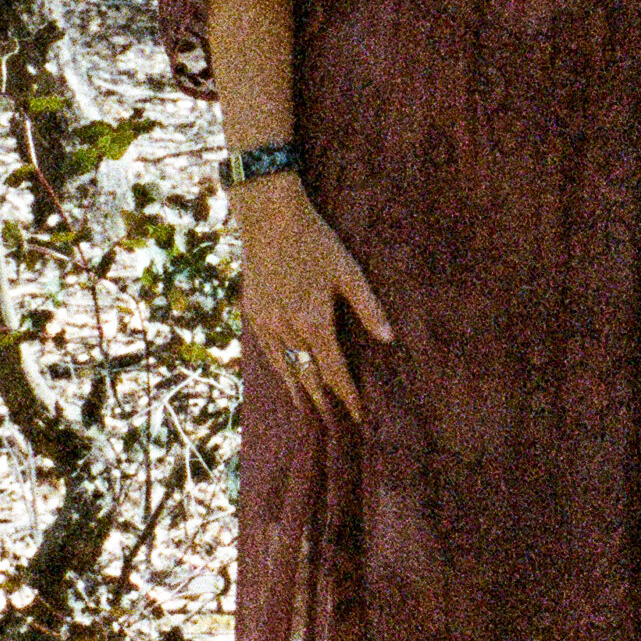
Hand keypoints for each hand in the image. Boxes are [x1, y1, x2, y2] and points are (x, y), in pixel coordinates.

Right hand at [232, 173, 390, 422]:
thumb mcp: (349, 272)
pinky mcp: (251, 312)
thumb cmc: (316, 241)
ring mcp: (265, 322)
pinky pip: (266, 350)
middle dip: (322, 400)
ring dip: (297, 388)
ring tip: (308, 408)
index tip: (358, 415)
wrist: (269, 218)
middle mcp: (286, 328)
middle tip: (333, 422)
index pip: (334, 370)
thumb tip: (389, 339)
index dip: (347, 395)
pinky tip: (284, 373)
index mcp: (314, 320)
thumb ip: (369, 308)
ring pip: (283, 366)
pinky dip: (278, 366)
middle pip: (307, 375)